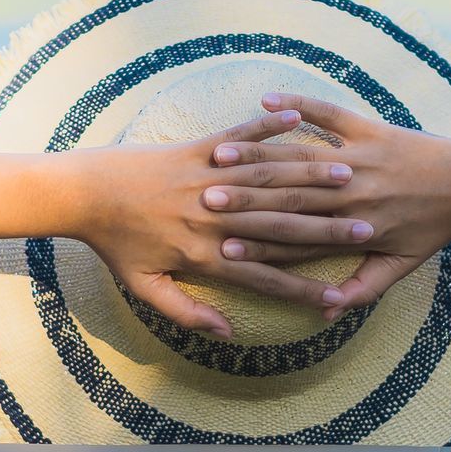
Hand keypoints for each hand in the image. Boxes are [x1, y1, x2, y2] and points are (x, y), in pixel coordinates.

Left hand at [69, 108, 373, 337]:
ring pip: (268, 180)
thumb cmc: (113, 244)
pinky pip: (238, 136)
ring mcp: (207, 180)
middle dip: (326, 230)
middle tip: (367, 230)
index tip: (337, 299)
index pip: (264, 276)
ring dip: (310, 176)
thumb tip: (226, 334)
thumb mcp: (145, 288)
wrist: (83, 194)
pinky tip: (298, 117)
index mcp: (204, 255)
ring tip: (350, 176)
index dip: (303, 288)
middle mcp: (213, 218)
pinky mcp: (196, 149)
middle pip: (280, 226)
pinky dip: (267, 126)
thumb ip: (187, 313)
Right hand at [205, 93, 450, 320]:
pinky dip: (299, 104)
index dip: (257, 244)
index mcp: (353, 228)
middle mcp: (351, 192)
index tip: (220, 248)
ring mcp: (359, 157)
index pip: (295, 239)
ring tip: (219, 157)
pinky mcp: (369, 127)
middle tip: (202, 200)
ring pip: (298, 157)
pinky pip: (329, 113)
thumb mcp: (400, 267)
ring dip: (257, 155)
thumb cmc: (434, 228)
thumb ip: (362, 290)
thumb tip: (326, 314)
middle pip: (286, 197)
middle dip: (242, 199)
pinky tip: (268, 99)